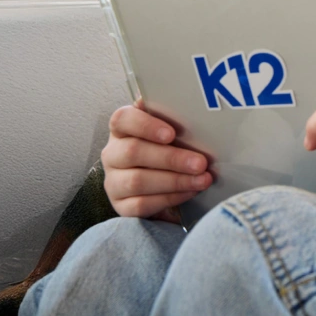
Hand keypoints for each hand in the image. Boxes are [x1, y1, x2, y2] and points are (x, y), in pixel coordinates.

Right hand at [101, 100, 212, 220]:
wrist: (165, 185)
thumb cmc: (171, 148)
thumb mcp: (173, 131)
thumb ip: (176, 120)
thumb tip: (194, 109)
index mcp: (123, 129)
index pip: (123, 119)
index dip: (145, 125)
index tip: (171, 134)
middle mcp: (113, 154)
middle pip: (133, 152)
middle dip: (171, 158)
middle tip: (200, 163)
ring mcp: (113, 181)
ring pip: (137, 181)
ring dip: (175, 180)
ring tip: (202, 179)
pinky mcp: (121, 206)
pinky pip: (142, 204)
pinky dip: (170, 198)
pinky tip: (190, 192)